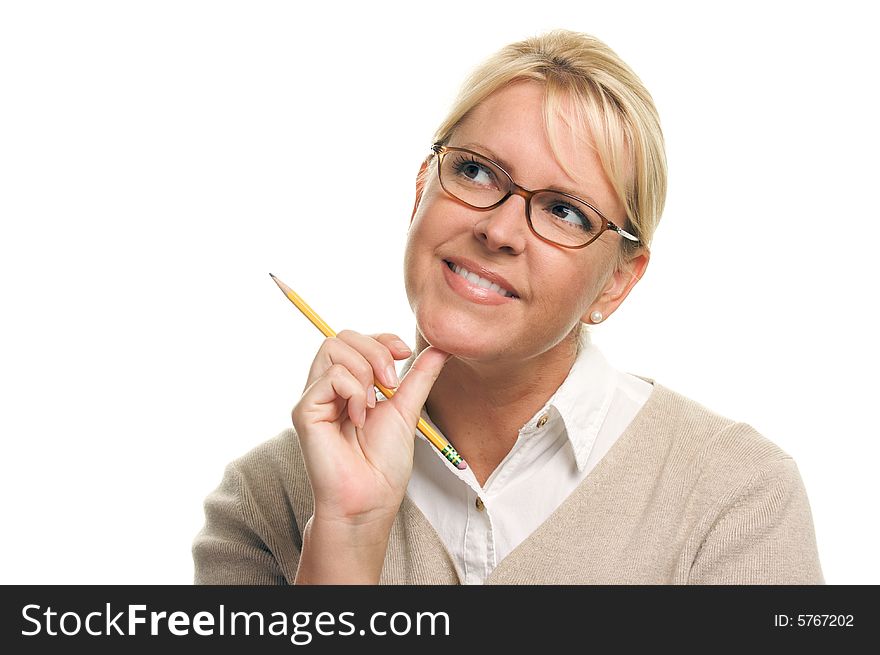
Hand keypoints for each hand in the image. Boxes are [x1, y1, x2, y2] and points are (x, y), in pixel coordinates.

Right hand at [291, 330, 450, 528]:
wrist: (370, 499)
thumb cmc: (383, 464)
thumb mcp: (407, 409)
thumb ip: (419, 377)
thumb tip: (441, 348)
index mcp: (348, 385)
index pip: (356, 339)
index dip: (381, 338)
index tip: (405, 354)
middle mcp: (326, 387)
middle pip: (342, 336)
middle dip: (375, 350)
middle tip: (392, 384)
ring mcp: (314, 397)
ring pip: (333, 348)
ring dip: (365, 371)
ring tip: (373, 405)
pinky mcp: (305, 410)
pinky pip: (331, 376)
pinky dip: (354, 392)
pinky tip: (359, 419)